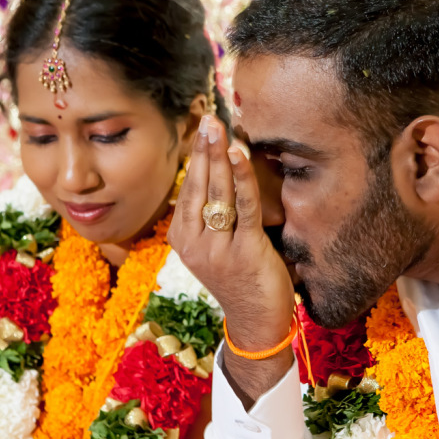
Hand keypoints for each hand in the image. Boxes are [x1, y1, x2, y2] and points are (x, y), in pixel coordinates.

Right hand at [169, 116, 295, 403]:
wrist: (256, 321)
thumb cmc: (240, 277)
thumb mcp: (215, 245)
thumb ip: (213, 215)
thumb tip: (217, 174)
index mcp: (182, 237)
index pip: (187, 188)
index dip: (195, 157)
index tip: (200, 128)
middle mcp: (193, 242)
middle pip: (198, 185)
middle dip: (203, 148)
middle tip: (208, 117)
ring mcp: (217, 248)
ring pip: (217, 192)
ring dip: (219, 156)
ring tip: (219, 127)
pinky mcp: (244, 251)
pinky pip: (243, 206)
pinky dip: (243, 177)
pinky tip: (239, 153)